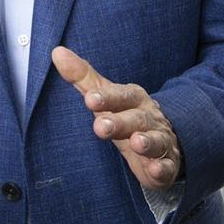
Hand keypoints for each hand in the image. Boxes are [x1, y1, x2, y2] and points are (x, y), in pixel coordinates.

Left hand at [51, 46, 182, 189]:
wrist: (165, 138)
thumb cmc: (126, 114)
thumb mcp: (105, 96)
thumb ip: (82, 77)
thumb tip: (57, 52)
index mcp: (133, 99)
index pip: (121, 95)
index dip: (107, 98)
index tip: (90, 100)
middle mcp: (148, 117)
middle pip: (135, 118)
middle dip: (120, 122)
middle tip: (101, 126)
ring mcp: (160, 139)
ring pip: (155, 140)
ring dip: (147, 142)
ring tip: (137, 143)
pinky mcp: (166, 163)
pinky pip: (166, 166)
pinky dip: (161, 168)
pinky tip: (155, 171)